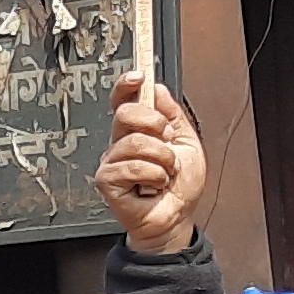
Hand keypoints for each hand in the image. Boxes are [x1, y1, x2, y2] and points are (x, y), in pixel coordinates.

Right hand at [94, 74, 207, 253]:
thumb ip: (173, 114)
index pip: (124, 100)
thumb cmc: (179, 188)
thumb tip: (158, 88)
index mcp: (137, 131)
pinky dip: (153, 175)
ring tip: (165, 172)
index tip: (137, 76)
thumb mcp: (187, 142)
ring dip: (162, 158)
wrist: (177, 218)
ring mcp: (111, 162)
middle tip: (167, 142)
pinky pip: (130, 166)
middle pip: (125, 114)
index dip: (126, 84)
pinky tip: (155, 184)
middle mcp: (120, 143)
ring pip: (134, 142)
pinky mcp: (107, 181)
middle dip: (154, 124)